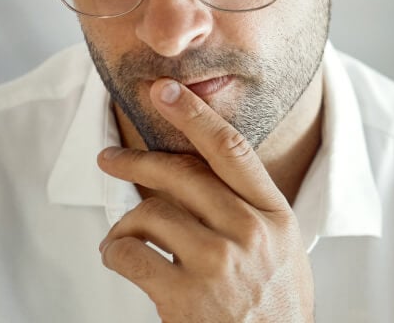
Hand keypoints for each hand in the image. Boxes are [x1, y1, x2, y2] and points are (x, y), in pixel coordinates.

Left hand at [96, 79, 313, 322]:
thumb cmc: (276, 307)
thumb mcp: (282, 248)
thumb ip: (249, 209)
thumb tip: (200, 171)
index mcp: (274, 215)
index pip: (231, 149)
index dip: (195, 114)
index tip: (167, 91)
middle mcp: (248, 232)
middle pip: (181, 174)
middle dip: (137, 160)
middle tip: (111, 159)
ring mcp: (216, 263)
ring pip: (150, 213)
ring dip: (126, 224)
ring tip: (123, 239)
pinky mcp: (184, 295)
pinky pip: (130, 253)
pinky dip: (115, 252)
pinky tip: (120, 259)